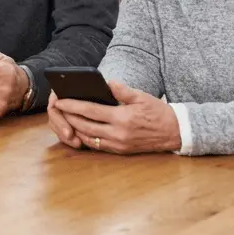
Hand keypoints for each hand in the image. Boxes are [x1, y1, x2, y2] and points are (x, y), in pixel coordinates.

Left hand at [53, 81, 181, 154]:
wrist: (175, 133)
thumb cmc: (158, 112)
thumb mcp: (142, 96)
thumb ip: (122, 90)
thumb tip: (106, 83)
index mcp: (122, 118)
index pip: (90, 111)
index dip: (72, 106)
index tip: (60, 101)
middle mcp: (118, 134)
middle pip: (85, 126)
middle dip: (68, 117)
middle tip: (58, 109)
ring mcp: (118, 145)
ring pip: (88, 138)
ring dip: (74, 129)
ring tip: (64, 118)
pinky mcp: (120, 151)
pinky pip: (97, 146)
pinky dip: (85, 138)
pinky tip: (79, 130)